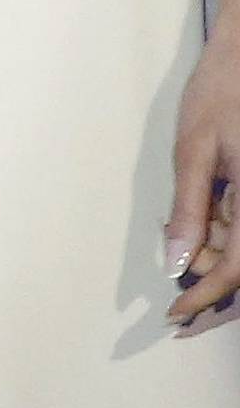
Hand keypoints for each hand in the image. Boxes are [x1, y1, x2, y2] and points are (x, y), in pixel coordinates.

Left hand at [167, 20, 239, 325]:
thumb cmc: (222, 92)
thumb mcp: (194, 148)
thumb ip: (188, 208)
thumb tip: (177, 262)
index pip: (237, 271)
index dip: (206, 298)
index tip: (174, 315)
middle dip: (214, 284)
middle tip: (178, 288)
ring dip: (217, 254)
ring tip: (187, 229)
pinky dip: (225, 231)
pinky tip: (204, 214)